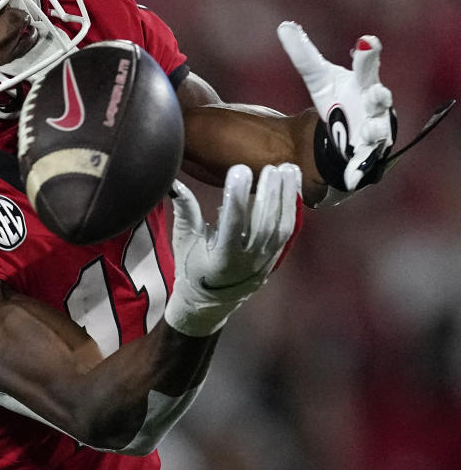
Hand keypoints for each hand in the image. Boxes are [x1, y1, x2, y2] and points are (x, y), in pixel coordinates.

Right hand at [164, 163, 300, 336]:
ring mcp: (265, 260)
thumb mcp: (184, 241)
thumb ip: (185, 212)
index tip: (240, 170)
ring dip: (286, 198)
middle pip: (263, 224)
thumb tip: (175, 182)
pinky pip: (288, 231)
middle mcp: (248, 261)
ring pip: (281, 227)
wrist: (209, 302)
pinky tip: (294, 187)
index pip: (233, 224)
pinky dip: (292, 208)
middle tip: (270, 167)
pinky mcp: (275, 257)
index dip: (237, 197)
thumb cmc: (193, 268)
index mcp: (222, 258)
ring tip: (287, 169)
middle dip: (269, 194)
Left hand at [277, 21, 394, 191]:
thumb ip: (304, 54)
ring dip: (375, 132)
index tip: (367, 40)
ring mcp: (376, 132)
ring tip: (368, 132)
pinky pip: (366, 163)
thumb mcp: (319, 78)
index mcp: (362, 82)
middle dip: (378, 95)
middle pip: (379, 98)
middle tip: (376, 92)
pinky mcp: (369, 157)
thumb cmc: (338, 99)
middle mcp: (375, 106)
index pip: (367, 65)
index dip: (369, 54)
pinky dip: (360, 169)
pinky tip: (352, 178)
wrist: (346, 134)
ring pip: (379, 132)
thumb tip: (284, 26)